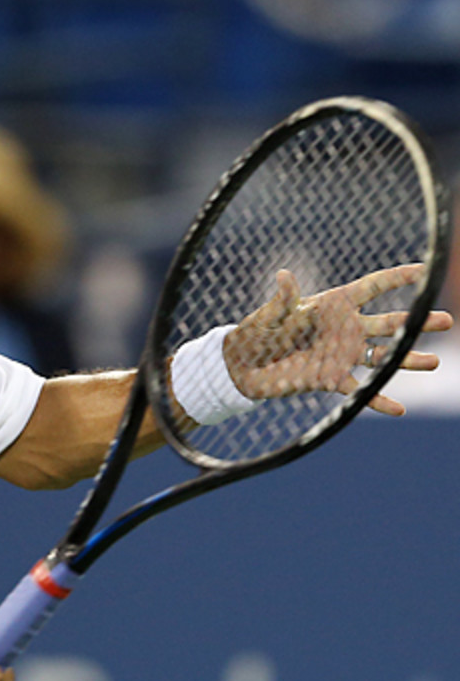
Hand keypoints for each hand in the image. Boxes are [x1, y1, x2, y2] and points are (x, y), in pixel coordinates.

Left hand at [223, 264, 452, 415]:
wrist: (242, 365)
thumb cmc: (256, 331)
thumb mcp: (269, 314)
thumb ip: (282, 300)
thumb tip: (284, 276)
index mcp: (332, 305)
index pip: (372, 287)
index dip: (398, 277)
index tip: (427, 270)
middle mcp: (345, 329)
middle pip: (389, 322)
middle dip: (417, 321)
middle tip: (446, 320)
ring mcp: (342, 354)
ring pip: (382, 356)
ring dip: (407, 359)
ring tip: (433, 362)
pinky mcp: (331, 379)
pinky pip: (360, 391)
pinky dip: (377, 400)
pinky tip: (399, 410)